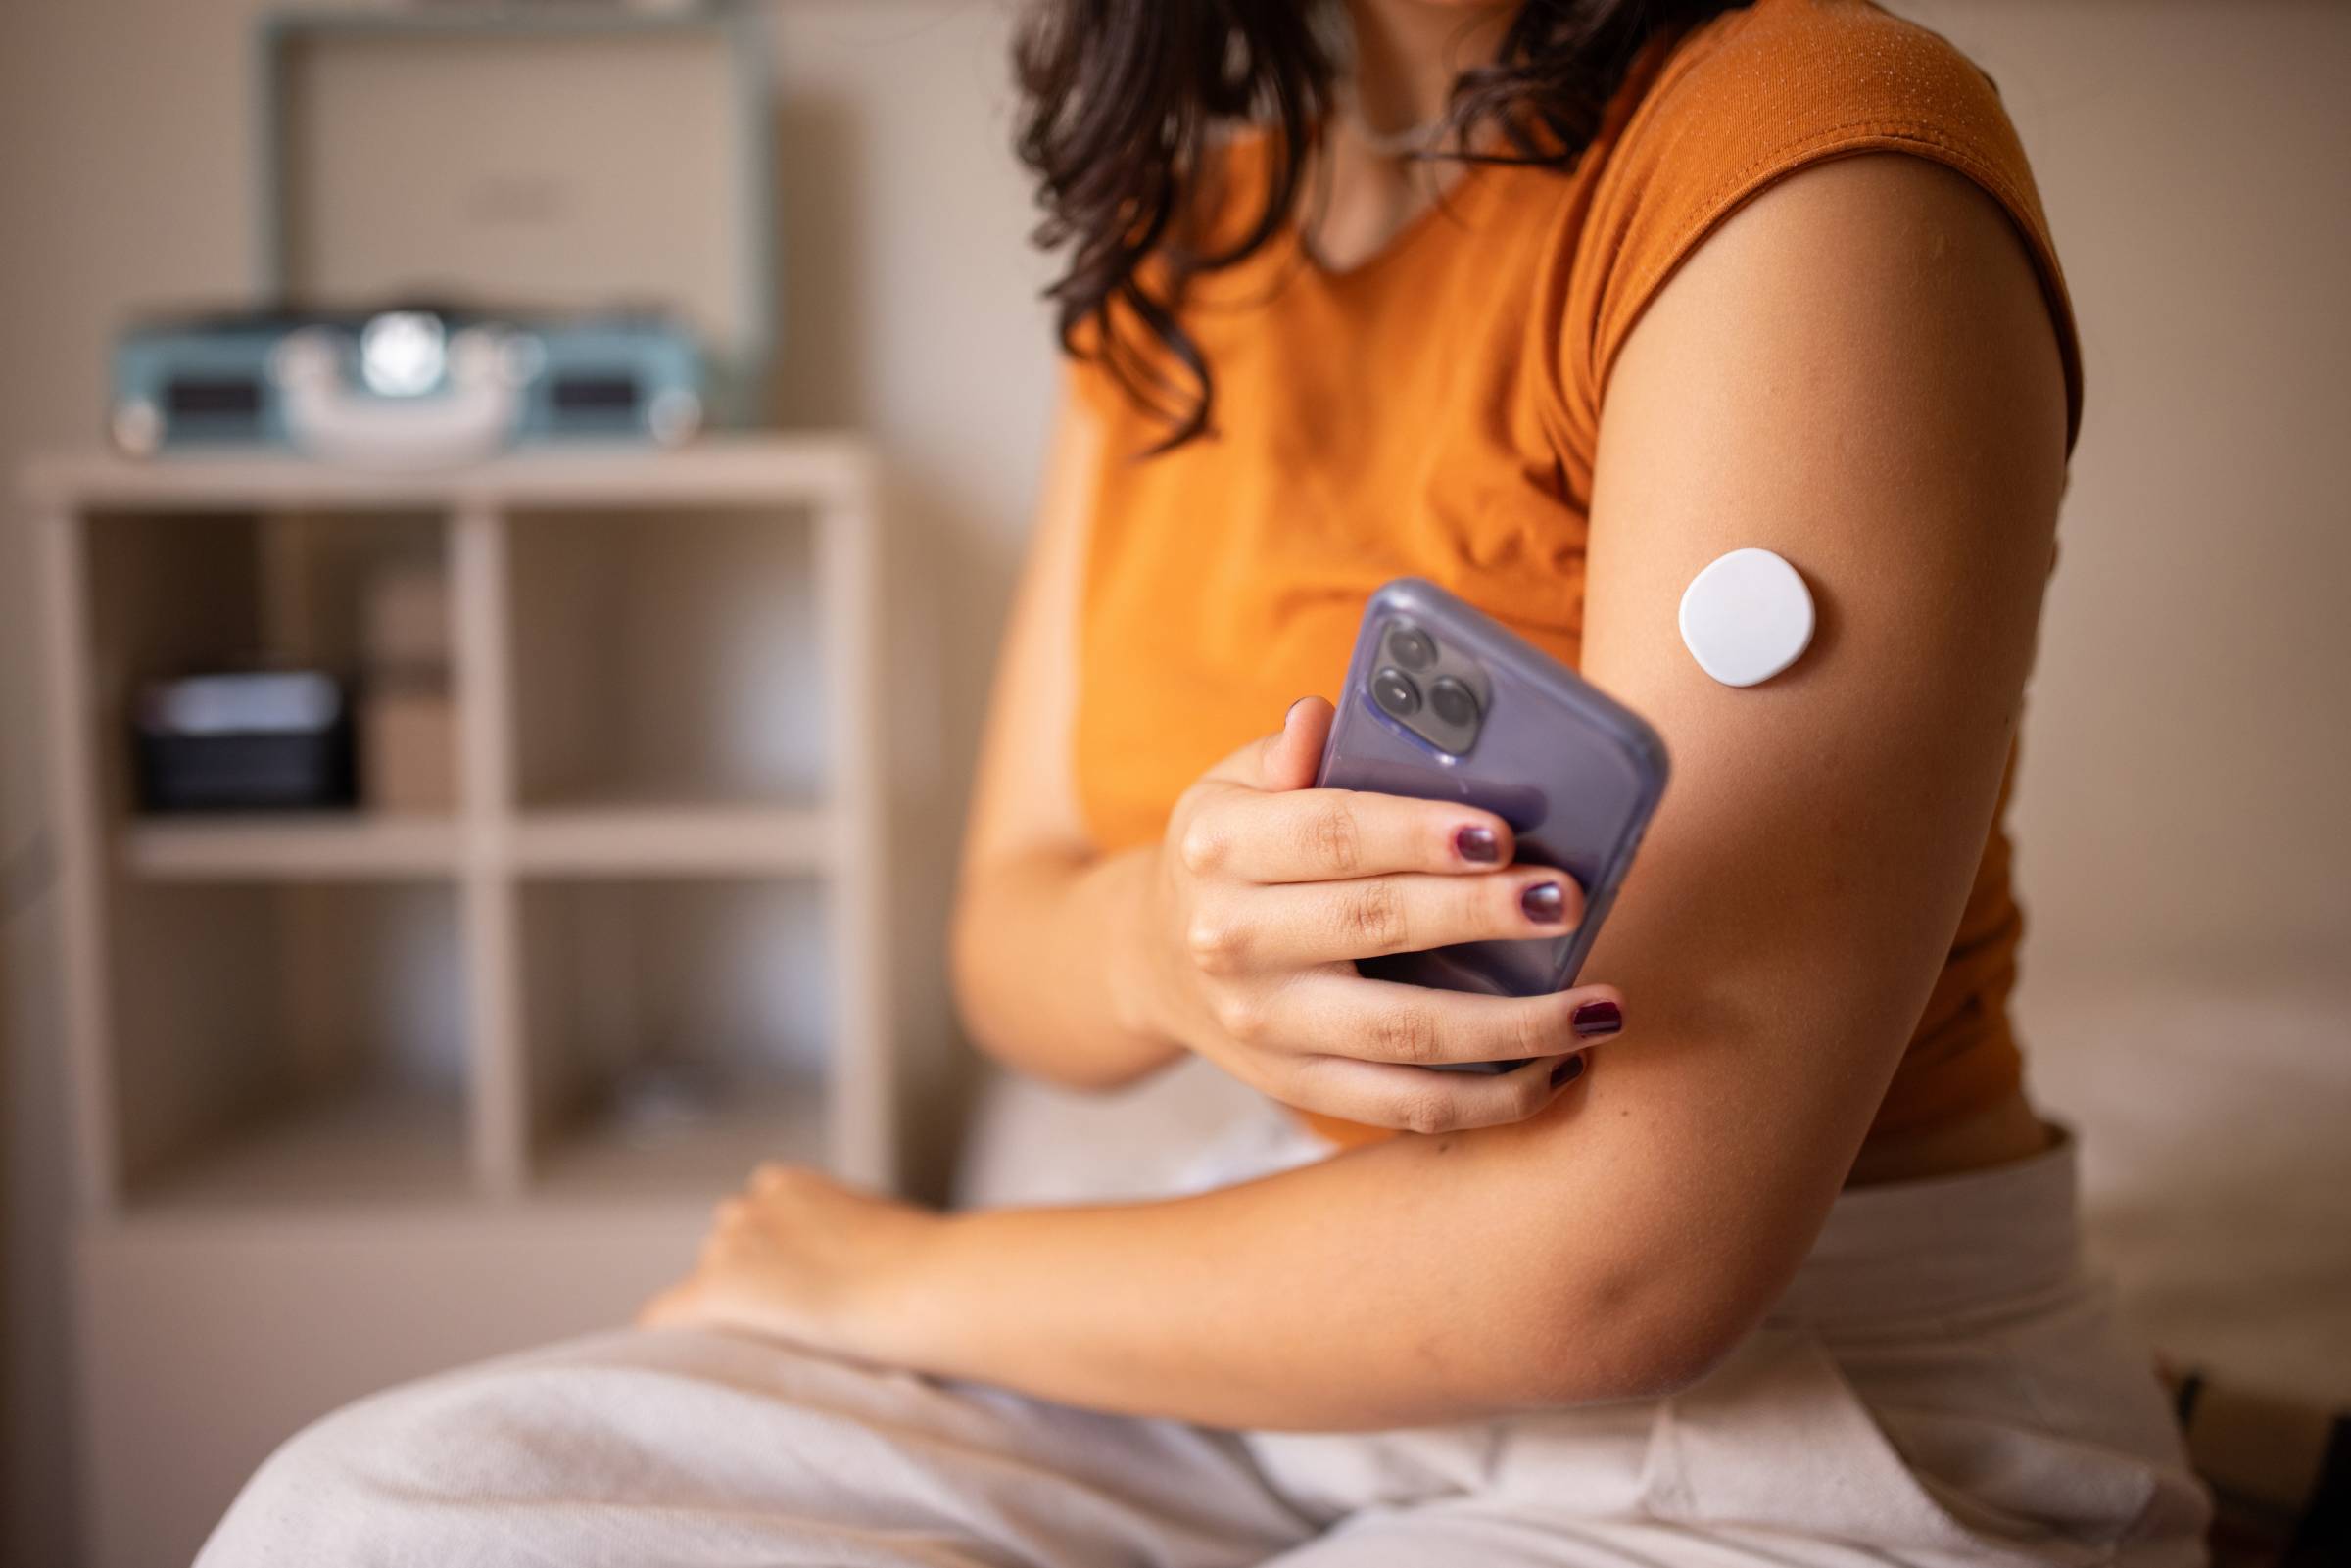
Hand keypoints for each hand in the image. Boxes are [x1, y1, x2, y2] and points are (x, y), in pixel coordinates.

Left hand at [637, 1163, 939, 1359]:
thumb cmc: (925, 1265)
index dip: (774, 1262)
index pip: (752, 1222)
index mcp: (786, 1185)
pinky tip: (693, 1372)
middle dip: (748, 1284)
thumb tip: (855, 1270)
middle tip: (791, 1325)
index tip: (803, 1292)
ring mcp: (726, 1248)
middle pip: (722, 1252)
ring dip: (726, 1314)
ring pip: (702, 1288)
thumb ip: (845, 1238)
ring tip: (771, 1349)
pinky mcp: (712, 1291)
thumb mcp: (880, 1229)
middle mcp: (746, 1207)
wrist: (920, 1285)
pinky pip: (663, 1321)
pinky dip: (672, 1346)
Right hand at [1123, 697, 1625, 1134]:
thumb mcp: (1235, 784)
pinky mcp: (1297, 1086)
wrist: (1157, 959)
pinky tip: (1562, 1069)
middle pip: (1374, 927)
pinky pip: (1405, 1107)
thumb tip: (1323, 719)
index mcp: (1221, 847)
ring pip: (1403, 1038)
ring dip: (1513, 1029)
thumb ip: (1288, 752)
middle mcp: (1232, 939)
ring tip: (1599, 1007)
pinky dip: (1491, 1102)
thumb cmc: (1232, 852)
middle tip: (1566, 900)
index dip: (1416, 835)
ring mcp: (1266, 1025)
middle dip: (1479, 915)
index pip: (1329, 835)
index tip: (1500, 833)